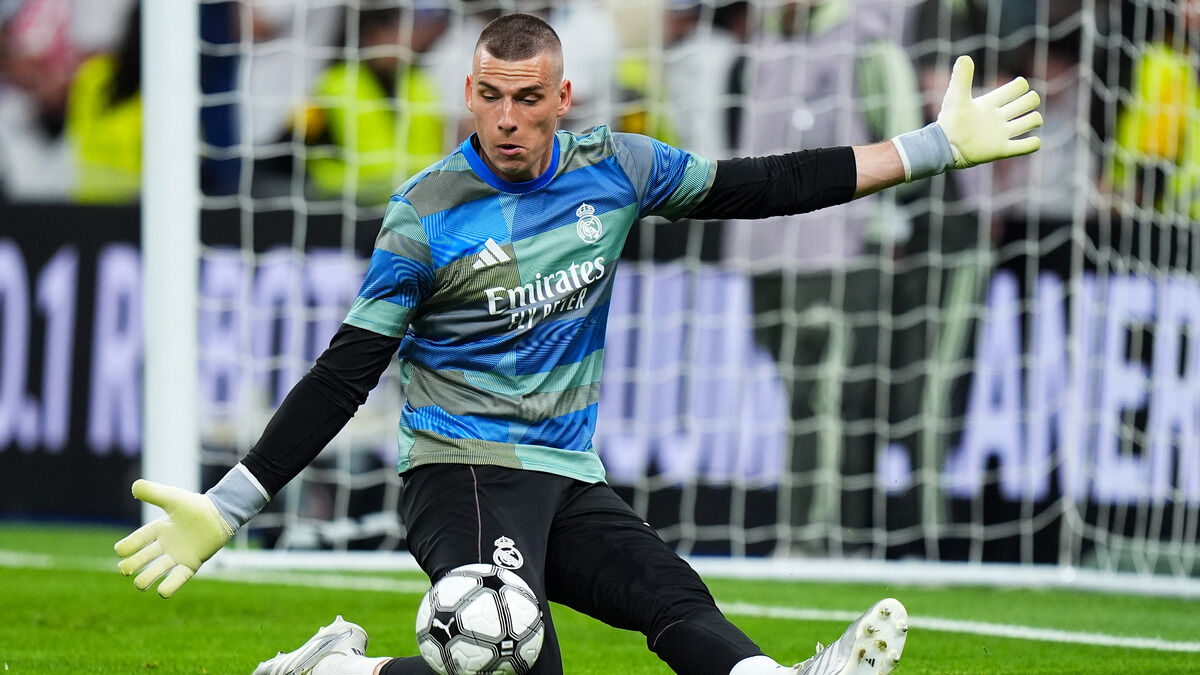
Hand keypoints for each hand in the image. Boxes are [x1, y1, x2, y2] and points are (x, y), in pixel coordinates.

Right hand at [115, 479, 233, 597]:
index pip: (138, 540)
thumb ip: (154, 492)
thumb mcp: (173, 498)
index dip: (128, 546)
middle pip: (144, 558)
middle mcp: (165, 545)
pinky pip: (179, 577)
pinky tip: (162, 592)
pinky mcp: (191, 564)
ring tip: (139, 584)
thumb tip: (134, 486)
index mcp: (159, 529)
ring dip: (147, 578)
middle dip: (133, 565)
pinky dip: (171, 585)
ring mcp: (177, 556)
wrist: (221, 514)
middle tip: (125, 570)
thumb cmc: (196, 506)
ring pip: (158, 570)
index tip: (120, 550)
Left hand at [936, 55, 1042, 167]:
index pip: (1016, 88)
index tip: (1016, 88)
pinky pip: (1025, 147)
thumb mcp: (956, 96)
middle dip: (1031, 101)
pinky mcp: (1001, 150)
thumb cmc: (949, 121)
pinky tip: (1033, 141)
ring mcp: (1001, 134)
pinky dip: (1033, 144)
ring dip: (1034, 120)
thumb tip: (965, 57)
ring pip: (1030, 122)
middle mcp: (998, 118)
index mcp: (990, 103)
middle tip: (1019, 107)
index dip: (1021, 85)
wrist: (944, 147)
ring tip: (1026, 122)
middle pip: (1027, 103)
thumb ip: (962, 77)